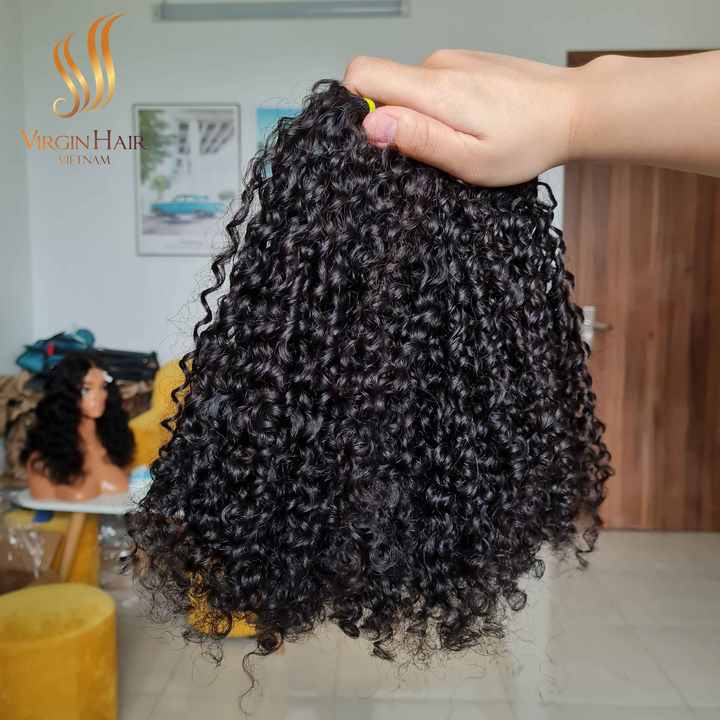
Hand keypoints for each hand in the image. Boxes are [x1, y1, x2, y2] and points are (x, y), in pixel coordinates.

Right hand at [342, 49, 581, 185]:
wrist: (573, 109)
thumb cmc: (527, 141)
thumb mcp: (470, 159)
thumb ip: (418, 139)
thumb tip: (370, 123)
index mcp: (434, 88)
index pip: (361, 73)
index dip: (353, 106)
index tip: (373, 139)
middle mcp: (436, 65)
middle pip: (381, 85)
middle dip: (388, 121)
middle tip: (425, 153)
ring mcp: (451, 60)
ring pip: (406, 89)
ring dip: (416, 118)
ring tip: (455, 141)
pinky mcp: (463, 63)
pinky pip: (429, 85)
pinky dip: (435, 109)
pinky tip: (467, 125)